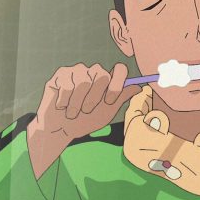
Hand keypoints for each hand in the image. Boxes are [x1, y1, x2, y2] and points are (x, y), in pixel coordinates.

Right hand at [26, 63, 139, 177]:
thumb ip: (120, 98)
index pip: (120, 69)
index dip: (117, 84)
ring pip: (83, 81)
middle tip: (85, 111)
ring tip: (72, 112)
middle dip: (94, 98)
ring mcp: (77, 71)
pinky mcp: (61, 74)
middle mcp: (93, 72)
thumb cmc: (84, 121)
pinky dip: (64, 101)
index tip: (109, 101)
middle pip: (101, 75)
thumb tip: (139, 86)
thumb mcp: (106, 112)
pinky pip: (66, 84)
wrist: (60, 129)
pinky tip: (61, 106)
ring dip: (77, 103)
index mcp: (107, 80)